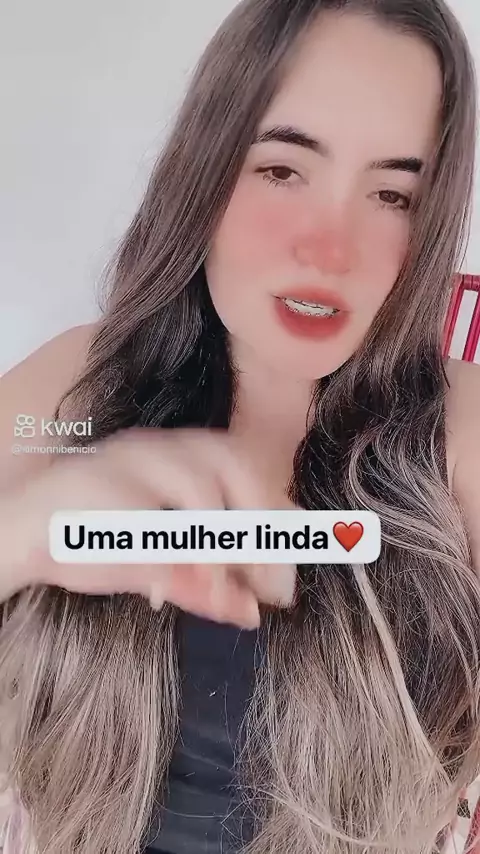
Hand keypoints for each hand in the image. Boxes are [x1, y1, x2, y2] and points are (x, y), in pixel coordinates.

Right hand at [1, 428, 296, 628]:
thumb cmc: (90, 537)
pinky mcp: (91, 492)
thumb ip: (203, 582)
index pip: (245, 467)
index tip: (287, 580)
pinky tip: (177, 591)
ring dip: (222, 542)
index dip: (276, 519)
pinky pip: (144, 523)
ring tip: (226, 592)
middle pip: (229, 463)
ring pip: (196, 485)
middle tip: (272, 586)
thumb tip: (253, 613)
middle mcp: (154, 449)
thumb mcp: (157, 562)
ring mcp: (123, 464)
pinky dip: (171, 559)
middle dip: (259, 522)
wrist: (15, 531)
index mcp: (176, 455)